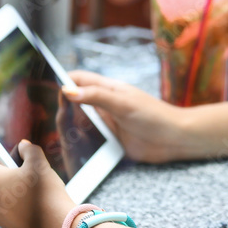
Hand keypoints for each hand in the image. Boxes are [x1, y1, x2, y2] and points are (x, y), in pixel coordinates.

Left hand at [0, 139, 74, 227]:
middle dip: (5, 166)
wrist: (57, 226)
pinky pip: (5, 205)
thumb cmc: (46, 192)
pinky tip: (32, 199)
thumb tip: (23, 147)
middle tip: (23, 163)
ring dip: (10, 184)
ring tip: (32, 184)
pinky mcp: (3, 224)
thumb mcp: (39, 162)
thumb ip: (28, 149)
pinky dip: (15, 199)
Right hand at [64, 70, 188, 163]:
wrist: (175, 140)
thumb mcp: (123, 104)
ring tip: (64, 135)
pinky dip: (80, 142)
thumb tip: (68, 90)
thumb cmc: (154, 116)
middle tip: (59, 120)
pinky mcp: (111, 140)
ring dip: (70, 127)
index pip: (79, 79)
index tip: (51, 92)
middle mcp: (105, 104)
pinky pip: (90, 139)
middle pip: (76, 102)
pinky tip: (73, 148)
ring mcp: (108, 122)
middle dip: (64, 109)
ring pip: (80, 122)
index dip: (64, 82)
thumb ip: (96, 97)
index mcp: (109, 89)